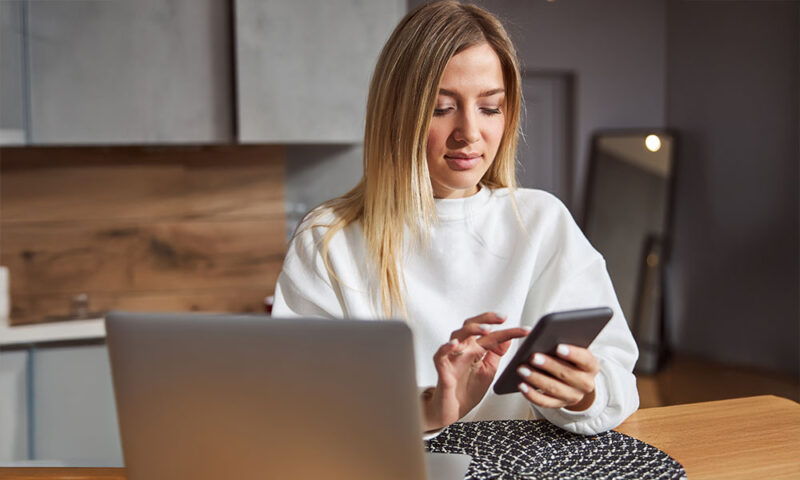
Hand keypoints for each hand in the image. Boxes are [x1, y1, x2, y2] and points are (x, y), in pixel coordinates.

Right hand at [422, 312, 529, 430]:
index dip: (509, 331)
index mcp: (476, 349)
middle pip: (472, 325)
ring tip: (485, 329)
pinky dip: (446, 347)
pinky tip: (454, 344)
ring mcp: (453, 357)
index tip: (525, 330)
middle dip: (486, 319)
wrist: (453, 410)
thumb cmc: (468, 389)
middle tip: (501, 318)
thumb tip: (508, 339)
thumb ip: (496, 354)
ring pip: (457, 335)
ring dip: (472, 329)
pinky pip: (440, 354)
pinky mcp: (442, 367)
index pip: (493, 335)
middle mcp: (464, 349)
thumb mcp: (489, 370)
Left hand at [516, 344, 598, 410]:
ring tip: (521, 369)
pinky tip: (521, 385)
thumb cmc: (570, 358)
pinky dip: (532, 394)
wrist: (575, 381)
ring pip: (554, 389)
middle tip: (533, 357)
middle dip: (548, 365)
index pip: (585, 359)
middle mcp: (585, 384)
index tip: (558, 347)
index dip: (572, 353)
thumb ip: (567, 341)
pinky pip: (544, 402)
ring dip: (536, 379)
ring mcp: (573, 396)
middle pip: (567, 374)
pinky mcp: (559, 405)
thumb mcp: (573, 348)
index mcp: (591, 366)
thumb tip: (550, 334)